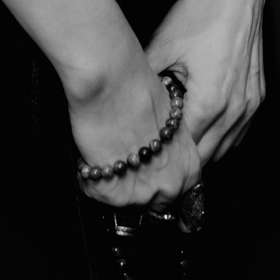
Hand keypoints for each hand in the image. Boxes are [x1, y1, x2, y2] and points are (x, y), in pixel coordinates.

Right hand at [69, 59, 201, 215]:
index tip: (141, 166)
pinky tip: (92, 150)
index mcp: (190, 164)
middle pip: (151, 199)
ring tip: (105, 148)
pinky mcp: (114, 194)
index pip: (175, 189)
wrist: (112, 80)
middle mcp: (172, 185)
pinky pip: (96, 191)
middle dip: (134, 180)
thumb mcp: (168, 115)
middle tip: (120, 153)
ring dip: (112, 176)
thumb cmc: (138, 87)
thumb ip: (168, 141)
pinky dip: (89, 174)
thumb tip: (154, 145)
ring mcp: (144, 194)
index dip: (154, 173)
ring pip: (124, 199)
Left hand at [144, 0, 274, 163]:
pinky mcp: (258, 93)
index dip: (165, 154)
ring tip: (180, 143)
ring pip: (227, 146)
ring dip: (205, 148)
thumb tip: (125, 97)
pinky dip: (224, 135)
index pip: (186, 150)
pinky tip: (205, 127)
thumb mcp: (163, 44)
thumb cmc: (202, 13)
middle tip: (160, 154)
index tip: (149, 154)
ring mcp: (251, 103)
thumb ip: (146, 78)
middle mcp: (235, 110)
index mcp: (210, 103)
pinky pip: (240, 129)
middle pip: (208, 155)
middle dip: (184, 158)